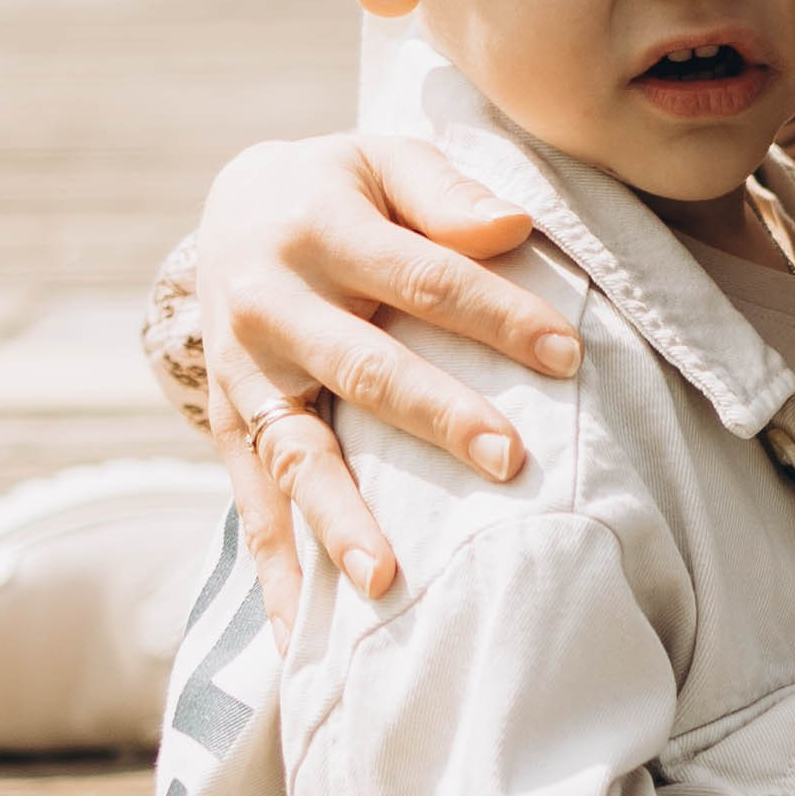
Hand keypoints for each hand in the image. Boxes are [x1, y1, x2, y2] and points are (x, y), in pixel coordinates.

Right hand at [200, 131, 567, 631]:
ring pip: (294, 453)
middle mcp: (267, 304)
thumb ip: (444, 190)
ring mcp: (240, 374)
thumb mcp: (382, 158)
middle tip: (509, 460)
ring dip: (339, 518)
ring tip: (387, 578)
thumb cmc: (339, 187)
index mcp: (317, 228)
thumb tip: (511, 229)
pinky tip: (301, 636)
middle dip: (436, 417)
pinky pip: (252, 504)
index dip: (496, 316)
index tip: (569, 356)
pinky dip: (275, 572)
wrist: (229, 208)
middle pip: (363, 368)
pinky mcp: (225, 426)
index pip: (424, 276)